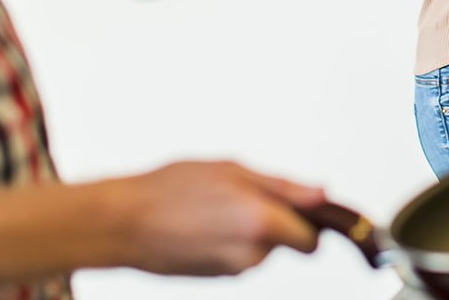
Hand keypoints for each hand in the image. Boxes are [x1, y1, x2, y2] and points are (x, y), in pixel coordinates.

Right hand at [112, 161, 324, 275]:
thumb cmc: (172, 187)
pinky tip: (201, 223)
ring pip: (260, 249)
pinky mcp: (215, 277)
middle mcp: (252, 253)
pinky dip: (229, 241)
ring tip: (212, 205)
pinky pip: (238, 257)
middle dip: (277, 223)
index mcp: (262, 221)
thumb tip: (325, 195)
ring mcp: (232, 270)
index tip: (304, 210)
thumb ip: (284, 187)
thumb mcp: (232, 170)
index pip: (311, 240)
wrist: (124, 223)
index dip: (311, 223)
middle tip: (242, 195)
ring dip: (248, 229)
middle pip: (286, 243)